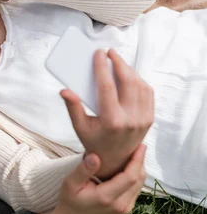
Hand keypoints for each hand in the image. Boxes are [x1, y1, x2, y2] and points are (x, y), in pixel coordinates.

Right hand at [48, 145, 146, 213]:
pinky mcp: (125, 209)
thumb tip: (95, 155)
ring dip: (139, 168)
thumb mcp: (70, 183)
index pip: (130, 177)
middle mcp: (120, 205)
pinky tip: (128, 166)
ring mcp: (125, 208)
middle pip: (139, 179)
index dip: (137, 160)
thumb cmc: (69, 201)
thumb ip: (83, 170)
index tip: (140, 145)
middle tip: (137, 145)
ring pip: (140, 185)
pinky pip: (136, 189)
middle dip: (140, 161)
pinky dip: (135, 176)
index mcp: (107, 197)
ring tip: (133, 153)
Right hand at [60, 49, 153, 179]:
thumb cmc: (94, 141)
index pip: (108, 88)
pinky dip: (139, 80)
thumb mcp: (79, 127)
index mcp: (112, 121)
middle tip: (109, 53)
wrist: (115, 160)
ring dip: (129, 70)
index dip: (102, 68)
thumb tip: (64, 90)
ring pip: (140, 85)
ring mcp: (143, 119)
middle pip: (128, 82)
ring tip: (117, 61)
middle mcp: (131, 120)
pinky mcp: (149, 118)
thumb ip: (72, 107)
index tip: (98, 54)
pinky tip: (128, 75)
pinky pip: (147, 93)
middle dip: (119, 63)